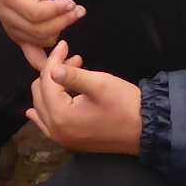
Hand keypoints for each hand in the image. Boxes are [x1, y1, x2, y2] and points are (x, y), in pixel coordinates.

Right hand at [0, 0, 84, 71]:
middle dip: (62, 21)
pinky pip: (32, 56)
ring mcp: (12, 29)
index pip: (33, 12)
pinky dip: (46, 62)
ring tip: (75, 13)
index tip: (71, 2)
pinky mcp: (20, 38)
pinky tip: (63, 59)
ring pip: (41, 40)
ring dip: (61, 30)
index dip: (55, 10)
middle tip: (78, 10)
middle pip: (38, 29)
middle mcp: (6, 15)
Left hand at [26, 41, 142, 153]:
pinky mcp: (70, 141)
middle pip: (40, 94)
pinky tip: (52, 100)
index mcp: (61, 116)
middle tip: (74, 60)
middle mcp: (55, 130)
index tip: (64, 44)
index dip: (55, 59)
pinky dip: (48, 107)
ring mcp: (61, 139)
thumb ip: (73, 76)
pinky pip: (48, 123)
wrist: (145, 129)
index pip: (47, 80)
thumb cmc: (124, 104)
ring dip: (52, 87)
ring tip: (73, 73)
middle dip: (53, 73)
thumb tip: (52, 68)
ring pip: (42, 107)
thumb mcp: (100, 84)